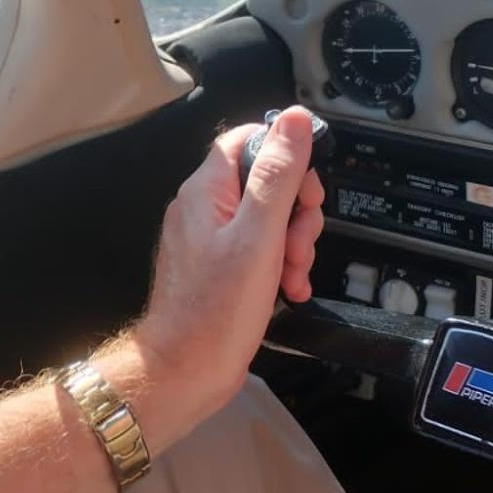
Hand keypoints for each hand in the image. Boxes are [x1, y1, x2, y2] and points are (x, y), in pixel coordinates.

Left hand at [130, 109, 323, 430]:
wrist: (185, 371)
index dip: (287, 156)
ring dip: (293, 244)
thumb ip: (278, 174)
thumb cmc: (214, 313)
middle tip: (299, 244)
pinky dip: (279, 266)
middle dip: (297, 212)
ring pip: (268, 219)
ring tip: (291, 275)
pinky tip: (287, 289)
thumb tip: (295, 121)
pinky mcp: (219, 268)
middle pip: (267, 181)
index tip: (307, 190)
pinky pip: (259, 250)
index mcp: (208, 190)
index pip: (250, 139)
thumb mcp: (259, 235)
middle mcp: (204, 208)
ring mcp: (210, 239)